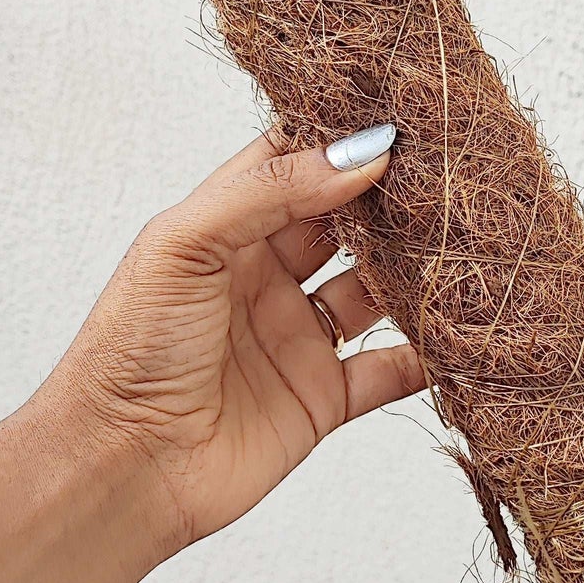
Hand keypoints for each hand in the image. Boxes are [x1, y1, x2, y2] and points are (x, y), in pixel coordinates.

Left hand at [42, 124, 426, 554]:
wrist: (122, 467)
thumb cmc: (129, 351)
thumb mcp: (185, 245)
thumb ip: (269, 193)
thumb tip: (359, 154)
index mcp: (225, 231)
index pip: (290, 165)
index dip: (337, 139)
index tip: (397, 115)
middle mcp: (264, 278)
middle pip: (344, 223)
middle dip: (389, 199)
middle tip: (445, 173)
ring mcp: (296, 338)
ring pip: (374, 291)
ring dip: (414, 272)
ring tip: (462, 242)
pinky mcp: (322, 399)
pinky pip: (388, 370)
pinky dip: (426, 355)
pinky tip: (460, 331)